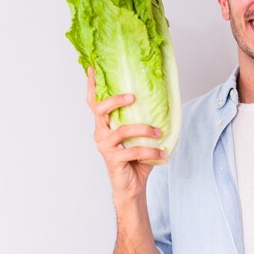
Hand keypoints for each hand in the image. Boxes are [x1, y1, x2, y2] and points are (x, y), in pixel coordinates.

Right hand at [87, 67, 163, 203]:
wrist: (133, 185)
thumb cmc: (137, 158)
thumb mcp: (140, 135)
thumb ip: (143, 118)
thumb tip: (161, 100)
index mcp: (105, 124)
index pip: (94, 102)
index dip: (92, 85)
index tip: (92, 67)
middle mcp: (101, 133)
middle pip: (100, 110)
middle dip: (115, 100)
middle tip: (133, 96)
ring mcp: (105, 146)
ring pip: (122, 130)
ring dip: (144, 129)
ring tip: (159, 131)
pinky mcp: (112, 159)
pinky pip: (134, 150)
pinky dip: (151, 151)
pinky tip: (162, 153)